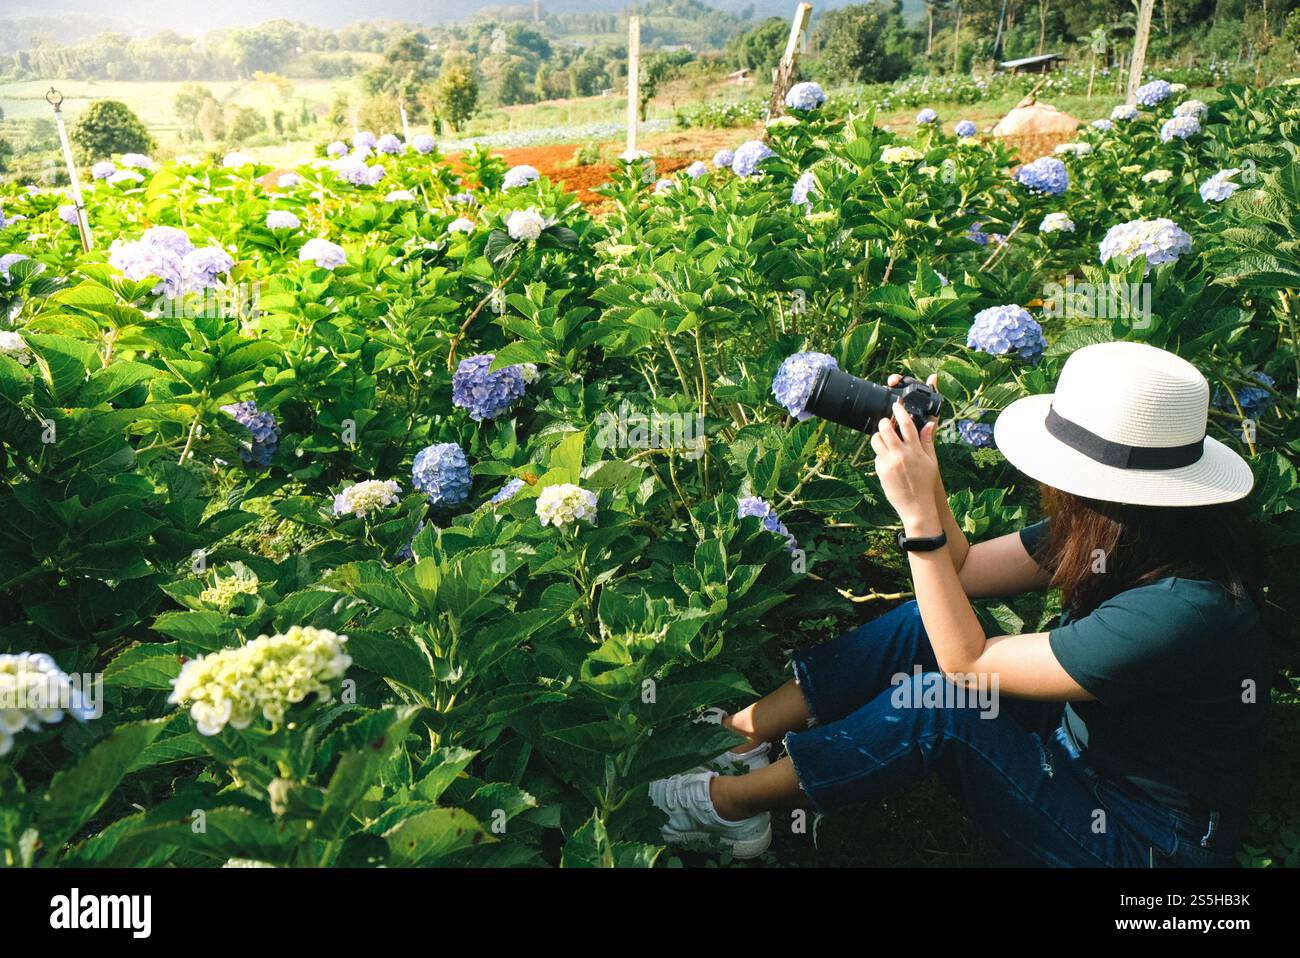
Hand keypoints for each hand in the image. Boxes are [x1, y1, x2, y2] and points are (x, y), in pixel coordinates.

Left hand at [872, 378, 941, 533]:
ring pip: (876, 440)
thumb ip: (928, 441)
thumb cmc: (926, 484)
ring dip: (878, 436)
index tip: (896, 406)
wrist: (916, 506)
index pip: (906, 424)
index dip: (900, 412)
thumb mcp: (931, 461)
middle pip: (886, 429)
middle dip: (884, 422)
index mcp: (915, 450)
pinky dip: (880, 455)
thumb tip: (929, 423)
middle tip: (886, 422)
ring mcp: (889, 462)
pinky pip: (876, 457)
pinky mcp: (881, 471)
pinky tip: (888, 460)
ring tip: (884, 439)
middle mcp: (901, 454)